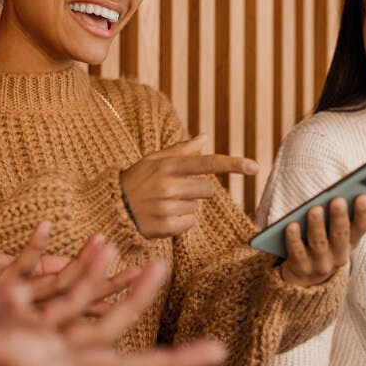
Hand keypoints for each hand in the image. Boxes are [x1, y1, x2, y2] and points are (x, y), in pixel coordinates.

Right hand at [0, 228, 226, 365]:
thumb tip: (18, 301)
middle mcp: (39, 350)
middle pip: (114, 358)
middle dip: (164, 358)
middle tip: (219, 350)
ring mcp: (30, 328)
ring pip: (92, 315)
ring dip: (120, 289)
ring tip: (153, 264)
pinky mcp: (15, 302)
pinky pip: (55, 285)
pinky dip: (72, 264)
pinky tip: (84, 240)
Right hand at [120, 134, 258, 238]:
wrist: (110, 207)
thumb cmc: (136, 180)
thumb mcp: (153, 160)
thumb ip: (180, 150)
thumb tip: (204, 137)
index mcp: (168, 166)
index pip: (207, 163)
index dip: (232, 164)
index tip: (254, 166)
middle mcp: (168, 186)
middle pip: (208, 189)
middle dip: (198, 190)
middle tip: (177, 189)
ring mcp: (167, 208)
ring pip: (197, 207)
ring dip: (187, 206)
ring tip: (165, 203)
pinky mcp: (165, 227)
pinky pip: (189, 224)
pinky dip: (180, 222)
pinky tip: (163, 216)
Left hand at [278, 195, 365, 286]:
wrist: (304, 278)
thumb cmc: (322, 245)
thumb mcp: (334, 234)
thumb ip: (339, 216)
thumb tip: (338, 190)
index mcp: (350, 242)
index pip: (362, 227)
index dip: (364, 213)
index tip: (363, 196)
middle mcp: (338, 255)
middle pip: (340, 235)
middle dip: (339, 217)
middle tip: (338, 200)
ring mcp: (320, 264)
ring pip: (319, 243)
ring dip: (317, 226)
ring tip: (315, 209)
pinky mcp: (300, 268)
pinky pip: (296, 252)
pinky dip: (294, 239)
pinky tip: (291, 225)